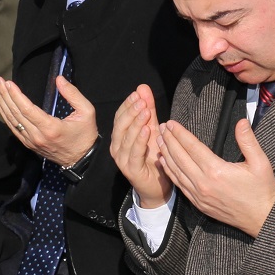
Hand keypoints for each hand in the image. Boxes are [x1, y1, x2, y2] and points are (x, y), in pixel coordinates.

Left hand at [0, 74, 96, 167]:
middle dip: (5, 95)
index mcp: (51, 127)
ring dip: (2, 103)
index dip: (16, 95)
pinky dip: (5, 115)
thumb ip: (73, 94)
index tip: (8, 83)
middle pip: (16, 113)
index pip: (27, 109)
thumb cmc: (85, 134)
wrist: (82, 160)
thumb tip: (59, 79)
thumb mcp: (87, 112)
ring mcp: (31, 142)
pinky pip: (13, 128)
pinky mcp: (29, 144)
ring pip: (11, 120)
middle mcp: (37, 136)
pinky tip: (0, 103)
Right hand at [111, 85, 170, 208]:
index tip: (138, 93)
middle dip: (131, 111)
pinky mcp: (130, 170)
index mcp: (120, 137)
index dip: (128, 104)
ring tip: (145, 111)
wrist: (157, 186)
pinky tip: (147, 130)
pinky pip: (134, 153)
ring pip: (126, 138)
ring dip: (136, 123)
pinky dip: (140, 140)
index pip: (120, 117)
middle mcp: (117, 147)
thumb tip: (143, 87)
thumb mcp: (152, 129)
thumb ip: (148, 110)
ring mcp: (122, 159)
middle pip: (121, 125)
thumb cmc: (153, 158)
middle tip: (142, 100)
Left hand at [157, 118, 274, 238]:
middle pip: (180, 157)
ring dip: (166, 154)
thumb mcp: (261, 163)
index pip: (192, 147)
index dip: (180, 133)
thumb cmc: (262, 190)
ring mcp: (199, 195)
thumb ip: (248, 141)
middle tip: (162, 126)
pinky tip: (164, 163)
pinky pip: (179, 185)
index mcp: (217, 171)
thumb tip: (241, 122)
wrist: (262, 219)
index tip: (172, 123)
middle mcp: (203, 183)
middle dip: (169, 140)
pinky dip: (169, 172)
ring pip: (176, 171)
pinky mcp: (198, 203)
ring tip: (159, 140)